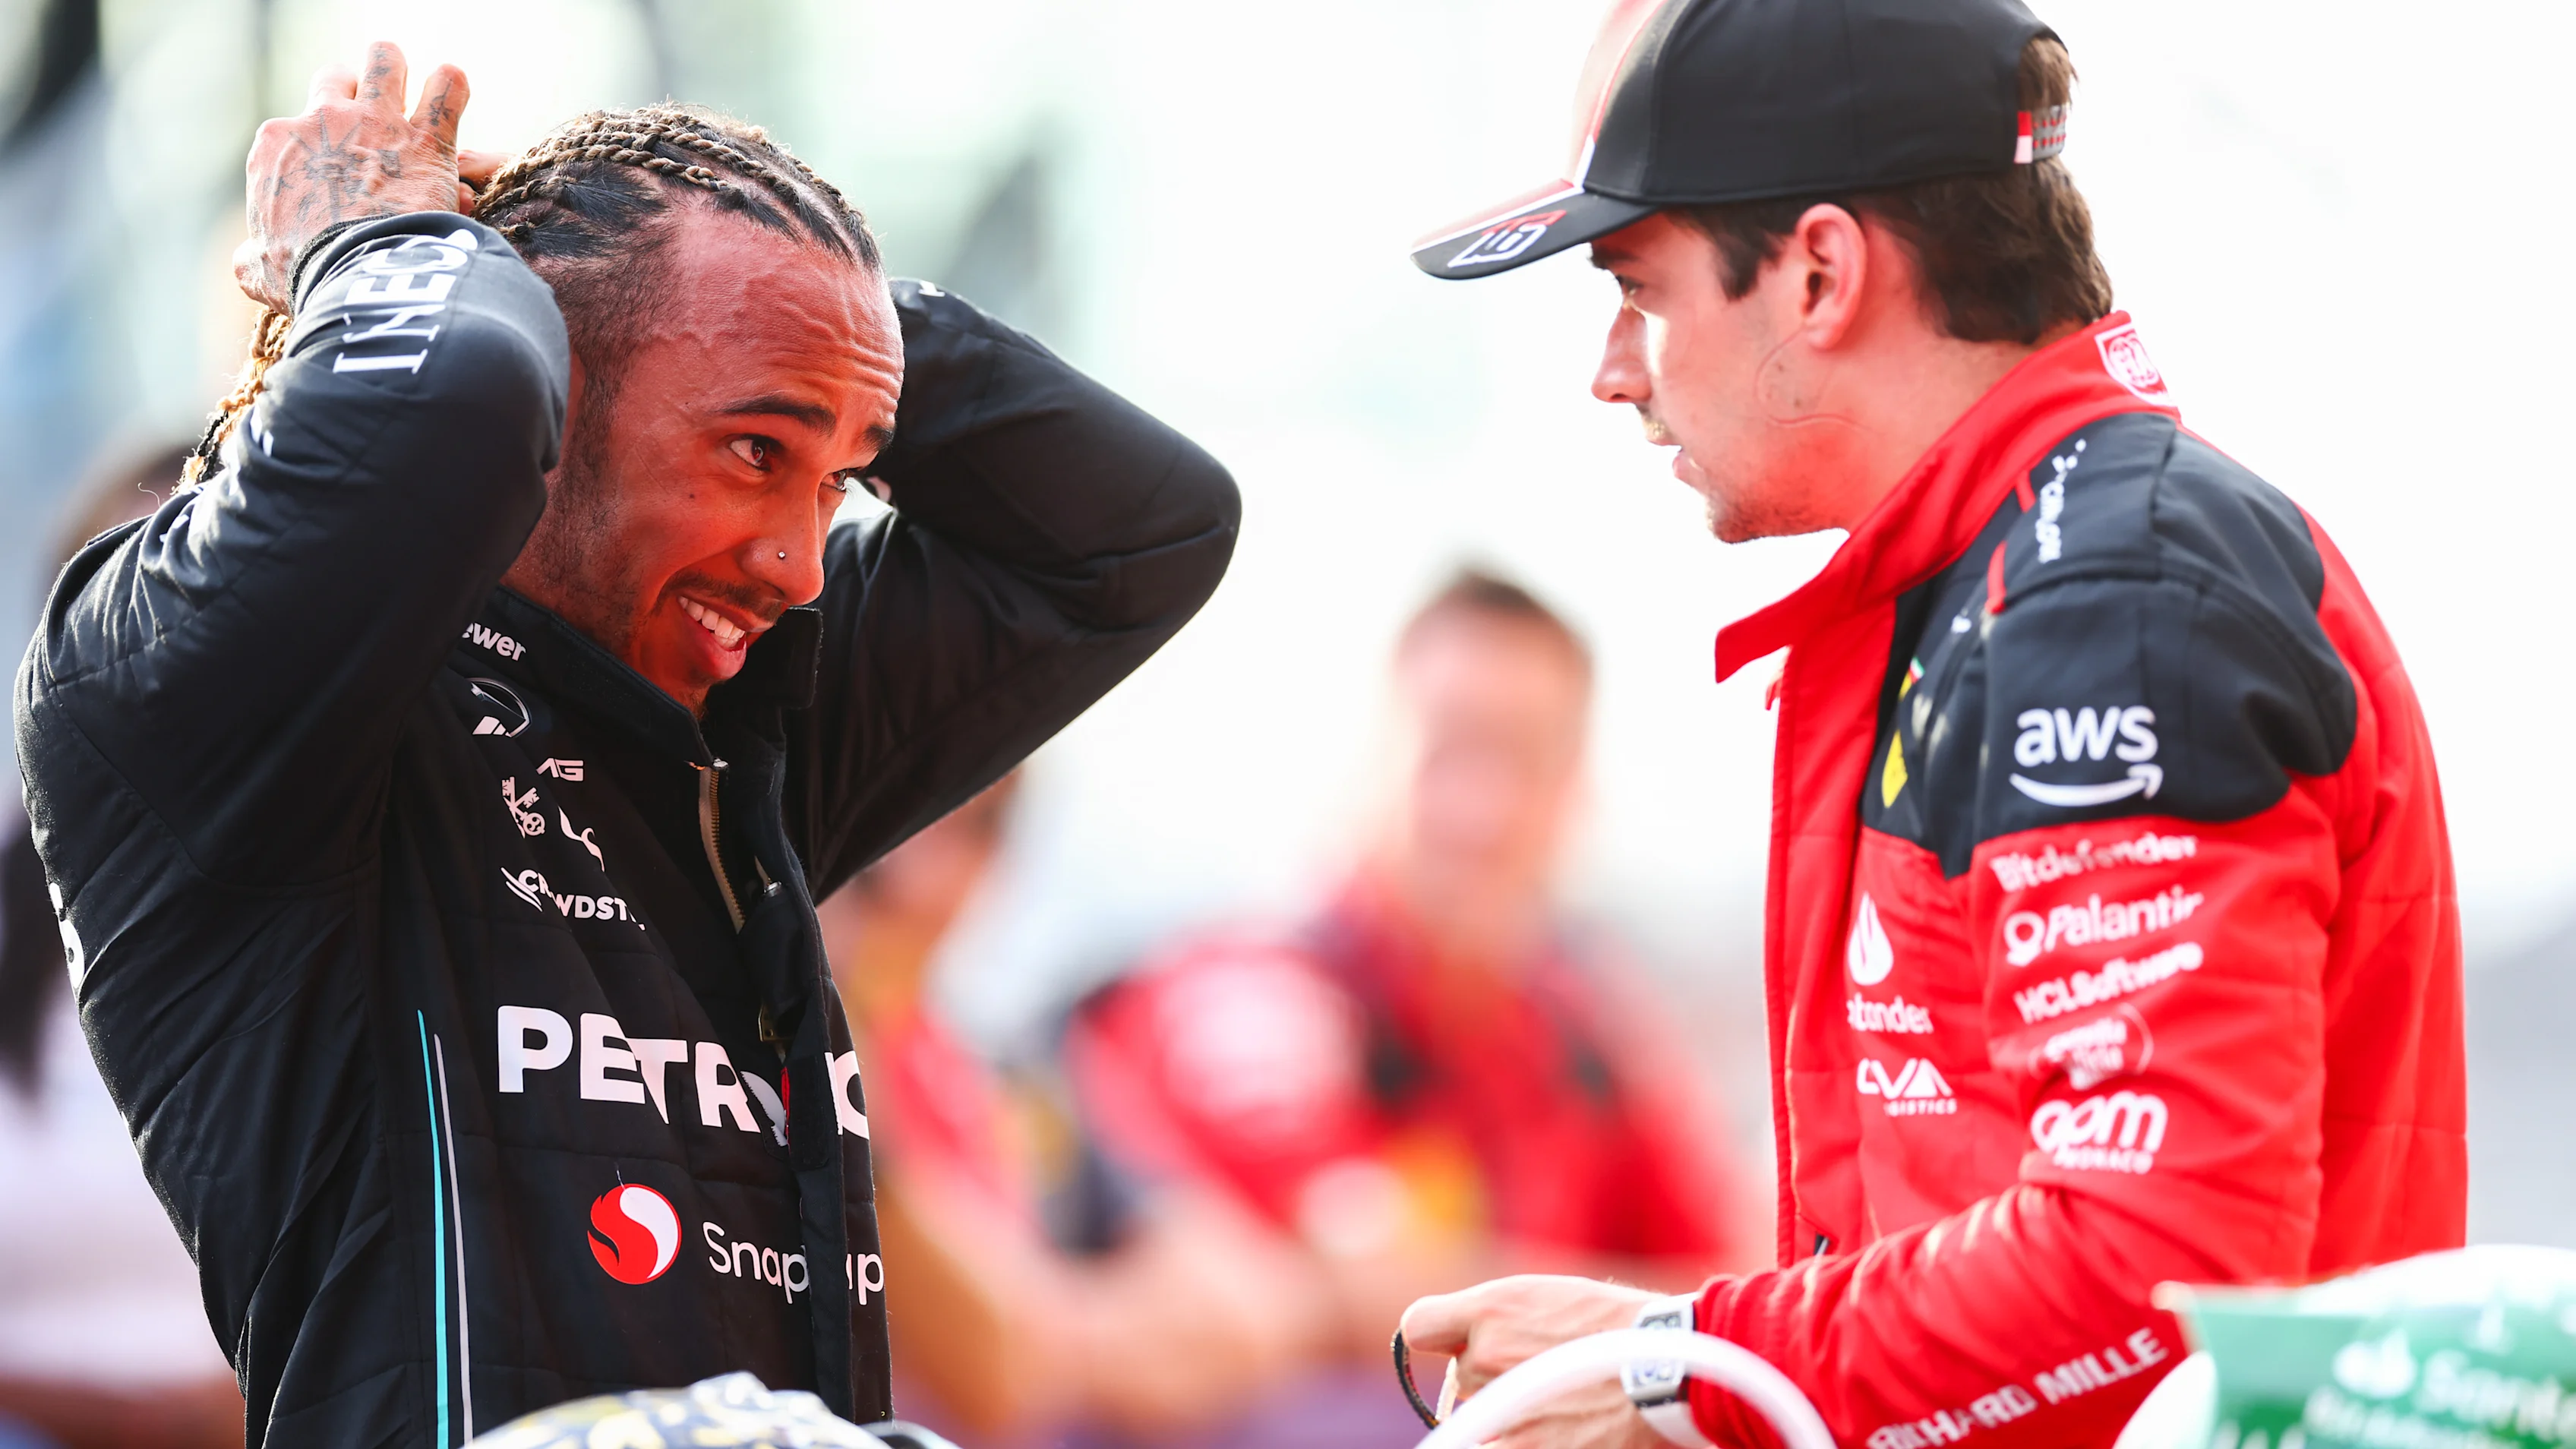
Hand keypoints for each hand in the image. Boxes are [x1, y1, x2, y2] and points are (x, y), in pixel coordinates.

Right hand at [232, 41, 506, 311]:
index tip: (336, 178)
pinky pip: (448, 88)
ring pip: (385, 61)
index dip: (317, 148)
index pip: (294, 127)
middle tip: (373, 119)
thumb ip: (254, 256)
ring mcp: (376, 123)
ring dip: (399, 71)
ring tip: (415, 88)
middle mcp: (322, 120)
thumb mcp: (259, 269)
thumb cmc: (304, 276)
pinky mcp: (427, 139)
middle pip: (335, 78)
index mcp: (277, 146)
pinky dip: (454, 89)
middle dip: (353, 89)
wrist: (356, 274)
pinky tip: (454, 96)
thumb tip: (249, 259)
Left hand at [1401, 1275, 1665, 1448]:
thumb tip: (1474, 1340)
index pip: (1419, 1326)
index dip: (1440, 1337)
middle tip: (1542, 1377)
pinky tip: (1557, 1429)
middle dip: (1491, 1379)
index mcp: (1493, 1308)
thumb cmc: (1625, 1328)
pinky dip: (1515, 1440)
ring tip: (1559, 1406)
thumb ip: (1503, 1316)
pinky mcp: (1523, 1447)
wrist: (1670, 1370)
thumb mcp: (1555, 1296)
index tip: (1458, 1346)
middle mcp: (1486, 1355)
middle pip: (1460, 1379)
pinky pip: (1493, 1445)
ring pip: (1477, 1419)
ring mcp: (1502, 1407)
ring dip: (1506, 1416)